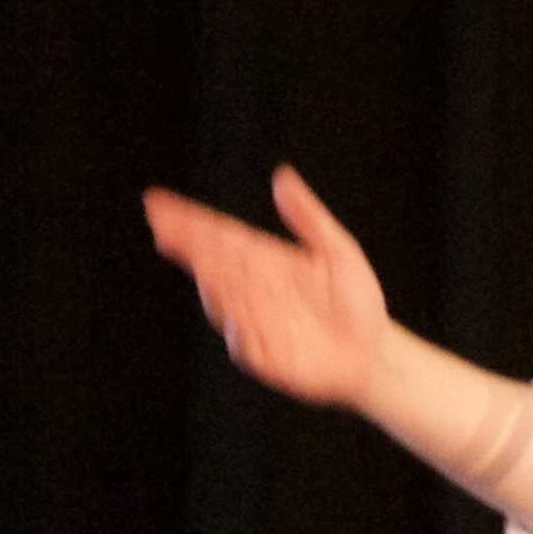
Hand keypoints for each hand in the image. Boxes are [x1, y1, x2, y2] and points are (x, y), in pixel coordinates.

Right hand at [141, 163, 399, 411]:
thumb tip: (281, 177)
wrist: (372, 353)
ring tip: (202, 260)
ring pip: (223, 300)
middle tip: (163, 226)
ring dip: (211, 280)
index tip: (159, 204)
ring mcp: (254, 323)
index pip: (219, 235)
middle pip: (212, 263)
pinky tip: (229, 308)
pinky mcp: (263, 356)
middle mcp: (252, 290)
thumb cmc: (357, 301)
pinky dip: (237, 325)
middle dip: (188, 245)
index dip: (189, 222)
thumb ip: (308, 217)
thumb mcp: (338, 252)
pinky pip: (243, 341)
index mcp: (265, 260)